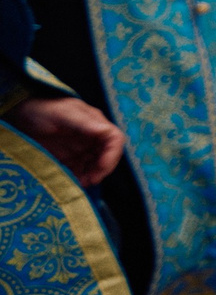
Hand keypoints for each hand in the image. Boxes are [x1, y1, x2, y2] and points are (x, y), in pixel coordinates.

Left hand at [9, 94, 125, 185]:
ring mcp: (81, 149)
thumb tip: (105, 132)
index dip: (112, 155)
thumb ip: (84, 122)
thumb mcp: (63, 114)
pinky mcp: (70, 159)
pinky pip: (80, 172)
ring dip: (91, 176)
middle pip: (108, 156)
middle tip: (89, 181)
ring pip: (96, 166)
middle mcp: (92, 137)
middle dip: (102, 169)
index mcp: (95, 124)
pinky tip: (71, 183)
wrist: (21, 115)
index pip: (115, 140)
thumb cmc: (43, 110)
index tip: (101, 168)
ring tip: (79, 184)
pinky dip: (79, 179)